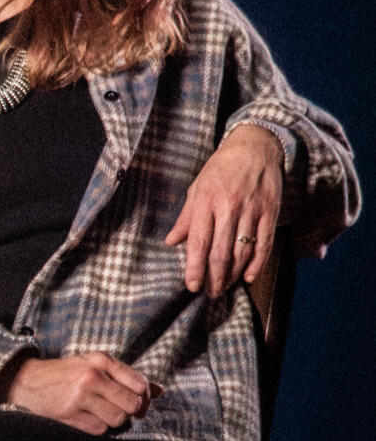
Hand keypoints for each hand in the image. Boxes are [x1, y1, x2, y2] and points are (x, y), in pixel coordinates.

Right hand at [1, 353, 159, 434]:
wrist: (28, 380)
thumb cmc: (65, 373)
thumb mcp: (94, 366)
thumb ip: (126, 377)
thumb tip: (160, 390)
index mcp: (101, 360)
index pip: (140, 384)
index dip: (145, 398)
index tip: (138, 402)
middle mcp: (92, 376)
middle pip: (133, 404)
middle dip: (131, 411)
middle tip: (120, 409)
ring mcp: (81, 395)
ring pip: (118, 419)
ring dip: (113, 420)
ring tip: (99, 411)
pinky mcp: (71, 413)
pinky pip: (100, 429)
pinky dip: (97, 427)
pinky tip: (85, 416)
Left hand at [165, 124, 283, 297]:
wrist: (254, 148)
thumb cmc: (220, 169)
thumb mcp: (197, 188)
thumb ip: (186, 217)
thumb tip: (171, 241)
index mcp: (205, 201)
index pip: (198, 241)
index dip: (194, 267)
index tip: (191, 285)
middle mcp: (228, 207)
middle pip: (220, 251)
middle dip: (213, 277)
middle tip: (209, 293)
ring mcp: (251, 210)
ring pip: (242, 252)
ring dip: (232, 274)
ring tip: (224, 287)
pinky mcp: (270, 212)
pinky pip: (264, 244)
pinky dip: (257, 264)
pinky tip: (249, 277)